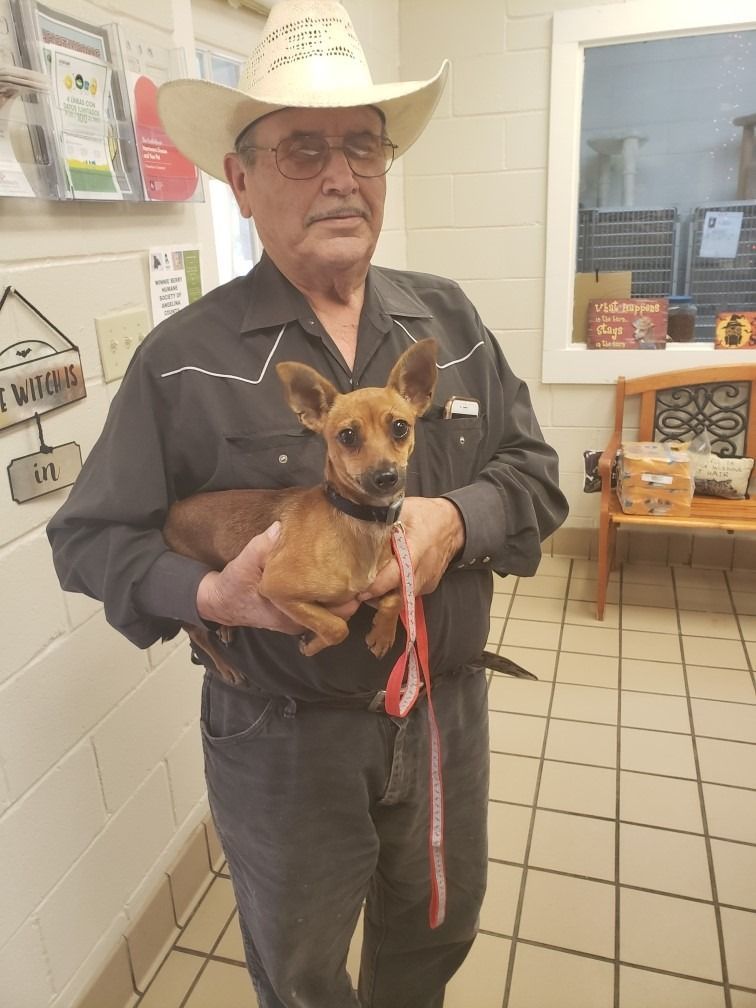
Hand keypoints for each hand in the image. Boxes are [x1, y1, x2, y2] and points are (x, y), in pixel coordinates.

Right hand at [196, 522, 358, 632]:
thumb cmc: (234, 584)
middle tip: (360, 565)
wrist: (220, 603)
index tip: (359, 570)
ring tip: (350, 568)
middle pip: (341, 613)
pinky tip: (332, 574)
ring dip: (342, 594)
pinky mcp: (296, 617)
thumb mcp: (244, 562)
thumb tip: (278, 528)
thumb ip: (262, 546)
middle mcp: (300, 623)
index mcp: (292, 614)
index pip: (338, 613)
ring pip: (333, 612)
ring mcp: (299, 622)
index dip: (351, 593)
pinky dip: (330, 595)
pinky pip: (323, 609)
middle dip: (351, 592)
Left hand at [358, 497, 464, 601]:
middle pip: (393, 595)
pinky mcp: (427, 587)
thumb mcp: (401, 510)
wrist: (453, 526)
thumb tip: (356, 518)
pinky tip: (385, 578)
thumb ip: (380, 518)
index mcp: (413, 553)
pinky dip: (394, 590)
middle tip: (354, 590)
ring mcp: (425, 583)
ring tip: (367, 584)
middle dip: (372, 595)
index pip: (390, 578)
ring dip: (382, 594)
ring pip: (399, 598)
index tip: (354, 588)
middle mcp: (421, 573)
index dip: (371, 586)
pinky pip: (406, 594)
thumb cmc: (426, 516)